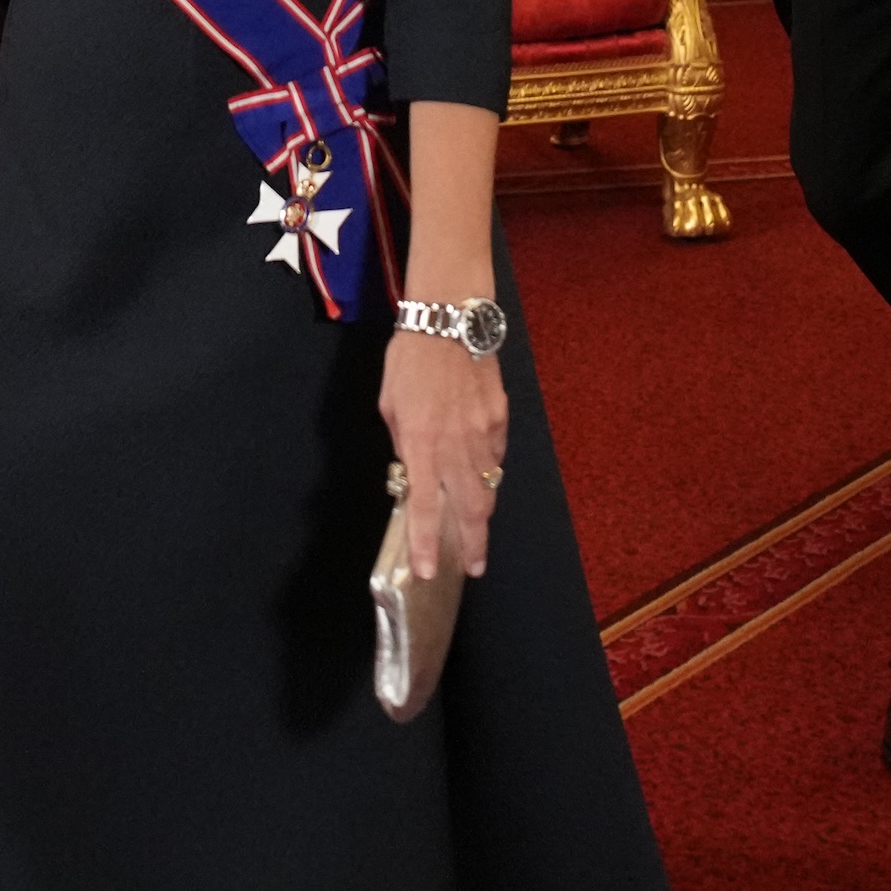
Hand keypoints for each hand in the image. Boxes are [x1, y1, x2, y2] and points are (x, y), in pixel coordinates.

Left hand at [381, 308, 510, 584]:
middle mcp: (456, 445)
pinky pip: (496, 457)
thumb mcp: (390, 403)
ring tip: (477, 532)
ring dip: (482, 514)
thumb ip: (403, 441)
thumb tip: (413, 469)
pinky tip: (483, 478)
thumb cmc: (410, 358)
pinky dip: (489, 473)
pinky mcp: (500, 419)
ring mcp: (484, 433)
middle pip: (471, 509)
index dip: (426, 545)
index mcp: (421, 443)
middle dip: (473, 544)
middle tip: (474, 567)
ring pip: (488, 487)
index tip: (428, 572)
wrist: (450, 319)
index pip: (425, 508)